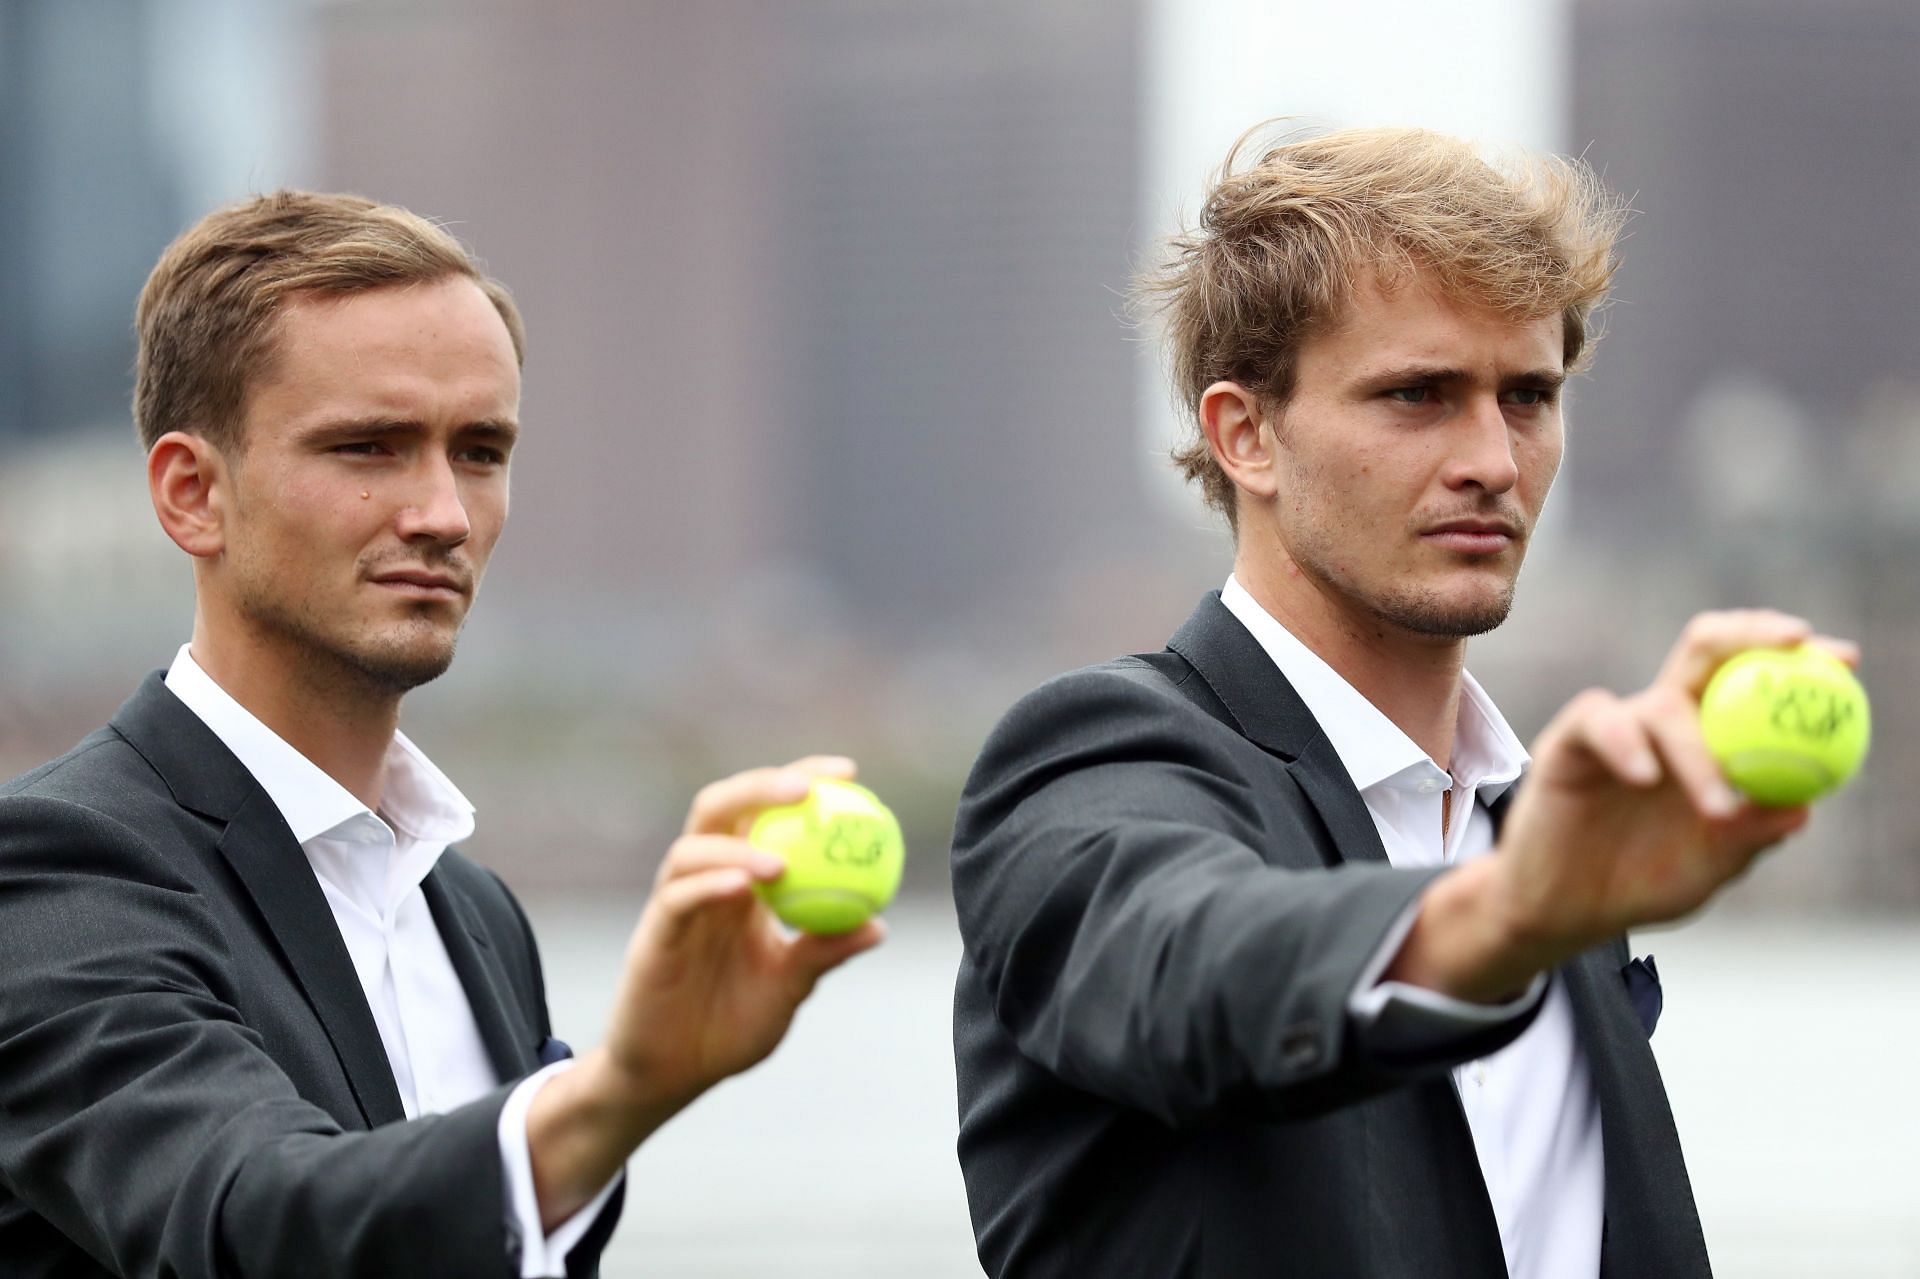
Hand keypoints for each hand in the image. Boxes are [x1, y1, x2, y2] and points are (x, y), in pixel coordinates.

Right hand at [527, 756, 883, 1224]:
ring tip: (780, 862)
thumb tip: (878, 926)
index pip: (767, 813)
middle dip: (761, 785)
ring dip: (737, 845)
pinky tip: (743, 889)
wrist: (671, 1076)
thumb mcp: (789, 988)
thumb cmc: (728, 1028)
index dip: (802, 780)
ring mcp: (675, 904)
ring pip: (694, 846)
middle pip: (722, 807)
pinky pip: (677, 899)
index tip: (848, 773)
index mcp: (743, 882)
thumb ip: (823, 953)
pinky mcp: (653, 935)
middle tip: (807, 788)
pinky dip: (709, 885)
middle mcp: (706, 880)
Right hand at [1391, 610, 1857, 1001]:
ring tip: (1719, 810)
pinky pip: (1601, 721)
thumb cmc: (1640, 883)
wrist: (1563, 909)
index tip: (1844, 661)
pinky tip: (1644, 776)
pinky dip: (1627, 743)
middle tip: (1795, 645)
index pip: (1755, 679)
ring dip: (1701, 753)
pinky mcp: (1570, 741)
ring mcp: (1619, 727)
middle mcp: (1666, 720)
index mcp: (1709, 740)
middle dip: (1754, 634)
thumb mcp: (1709, 867)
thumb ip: (1750, 839)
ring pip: (1666, 705)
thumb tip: (1802, 809)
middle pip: (1708, 649)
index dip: (1799, 661)